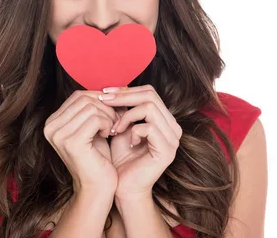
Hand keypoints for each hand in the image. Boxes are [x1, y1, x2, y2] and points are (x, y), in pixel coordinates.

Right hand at [44, 90, 120, 194]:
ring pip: (91, 107)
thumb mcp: (92, 128)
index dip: (99, 99)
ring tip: (112, 129)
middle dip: (105, 107)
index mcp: (52, 122)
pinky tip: (108, 135)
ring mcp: (59, 134)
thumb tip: (111, 87)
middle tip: (115, 121)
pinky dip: (107, 124)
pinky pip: (96, 119)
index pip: (78, 95)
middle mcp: (50, 127)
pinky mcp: (71, 142)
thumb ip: (93, 107)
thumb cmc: (97, 157)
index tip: (111, 111)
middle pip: (84, 99)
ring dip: (108, 116)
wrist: (97, 187)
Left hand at [99, 84, 182, 200]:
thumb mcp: (120, 127)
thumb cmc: (120, 158)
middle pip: (150, 95)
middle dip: (123, 96)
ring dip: (127, 115)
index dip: (125, 90)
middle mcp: (173, 127)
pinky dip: (133, 130)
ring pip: (150, 107)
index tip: (104, 93)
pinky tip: (125, 140)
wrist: (123, 187)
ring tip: (114, 128)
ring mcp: (173, 139)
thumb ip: (122, 109)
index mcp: (164, 120)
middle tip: (104, 101)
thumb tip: (112, 89)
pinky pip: (149, 127)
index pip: (148, 92)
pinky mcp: (167, 151)